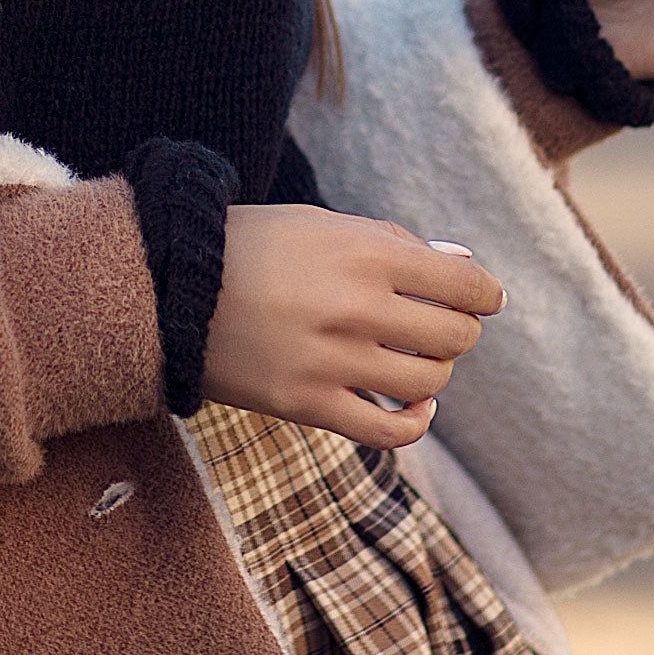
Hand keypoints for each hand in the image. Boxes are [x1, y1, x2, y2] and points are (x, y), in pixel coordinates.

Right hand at [203, 204, 503, 448]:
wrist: (168, 287)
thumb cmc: (250, 246)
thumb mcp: (322, 223)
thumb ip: (396, 244)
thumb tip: (466, 272)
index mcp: (365, 253)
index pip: (464, 285)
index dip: (485, 295)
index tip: (484, 299)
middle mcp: (356, 306)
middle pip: (453, 335)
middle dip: (457, 329)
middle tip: (439, 324)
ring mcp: (333, 360)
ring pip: (428, 380)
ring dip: (434, 371)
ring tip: (414, 357)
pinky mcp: (307, 404)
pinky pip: (390, 431)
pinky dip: (416, 421)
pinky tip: (415, 405)